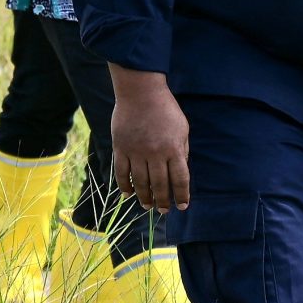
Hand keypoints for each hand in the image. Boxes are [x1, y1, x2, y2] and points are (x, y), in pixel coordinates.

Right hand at [112, 73, 191, 211]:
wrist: (140, 91)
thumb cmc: (165, 108)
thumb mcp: (182, 128)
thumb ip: (182, 150)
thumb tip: (181, 170)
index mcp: (174, 149)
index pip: (180, 179)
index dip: (182, 195)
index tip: (182, 206)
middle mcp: (155, 153)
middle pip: (160, 185)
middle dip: (163, 201)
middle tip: (163, 211)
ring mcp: (136, 152)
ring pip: (140, 182)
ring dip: (145, 197)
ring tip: (147, 206)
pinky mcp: (120, 148)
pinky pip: (122, 172)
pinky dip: (124, 185)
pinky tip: (128, 194)